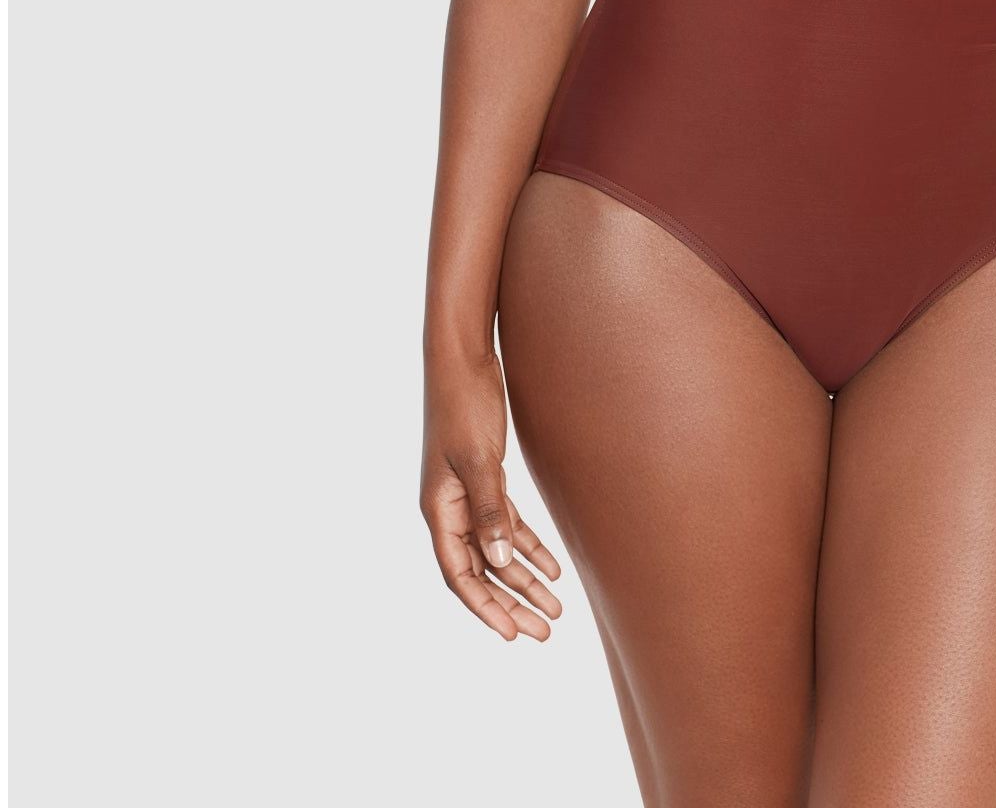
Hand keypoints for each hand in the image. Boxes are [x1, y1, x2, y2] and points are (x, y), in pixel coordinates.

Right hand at [421, 351, 564, 640]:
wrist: (463, 358)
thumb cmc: (465, 404)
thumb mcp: (480, 459)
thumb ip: (489, 510)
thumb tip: (501, 562)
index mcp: (439, 509)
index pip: (460, 574)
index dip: (485, 607)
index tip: (512, 636)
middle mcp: (449, 508)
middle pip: (482, 570)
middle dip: (512, 603)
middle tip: (545, 632)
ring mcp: (467, 494)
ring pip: (498, 549)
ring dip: (525, 579)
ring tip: (556, 608)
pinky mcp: (486, 477)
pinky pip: (507, 523)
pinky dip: (529, 545)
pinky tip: (553, 566)